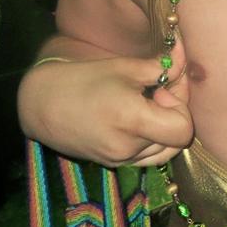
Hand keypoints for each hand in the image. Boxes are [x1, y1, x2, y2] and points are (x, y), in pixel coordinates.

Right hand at [18, 46, 192, 167]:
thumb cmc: (82, 80)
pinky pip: (146, 156)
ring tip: (142, 105)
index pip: (183, 130)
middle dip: (174, 114)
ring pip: (163, 149)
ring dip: (162, 127)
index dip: (180, 107)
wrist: (41, 104)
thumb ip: (161, 68)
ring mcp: (120, 160)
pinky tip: (134, 119)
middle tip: (155, 93)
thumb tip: (185, 62)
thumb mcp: (125, 67)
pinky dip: (150, 139)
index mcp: (132, 121)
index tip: (160, 90)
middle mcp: (128, 147)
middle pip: (175, 139)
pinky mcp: (113, 165)